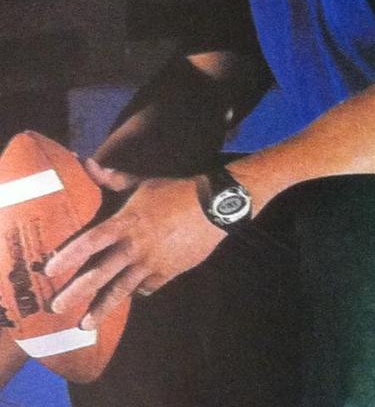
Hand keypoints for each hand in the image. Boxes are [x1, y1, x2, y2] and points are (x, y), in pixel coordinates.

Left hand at [45, 163, 224, 329]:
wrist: (212, 206)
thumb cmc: (174, 191)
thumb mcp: (142, 182)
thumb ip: (113, 179)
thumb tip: (87, 163)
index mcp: (126, 222)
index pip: (92, 241)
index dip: (70, 255)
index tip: (50, 270)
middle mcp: (135, 246)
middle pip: (101, 273)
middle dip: (77, 292)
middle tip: (56, 307)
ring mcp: (151, 262)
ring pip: (122, 289)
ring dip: (102, 308)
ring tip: (85, 325)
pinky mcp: (167, 272)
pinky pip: (146, 287)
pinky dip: (137, 292)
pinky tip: (130, 297)